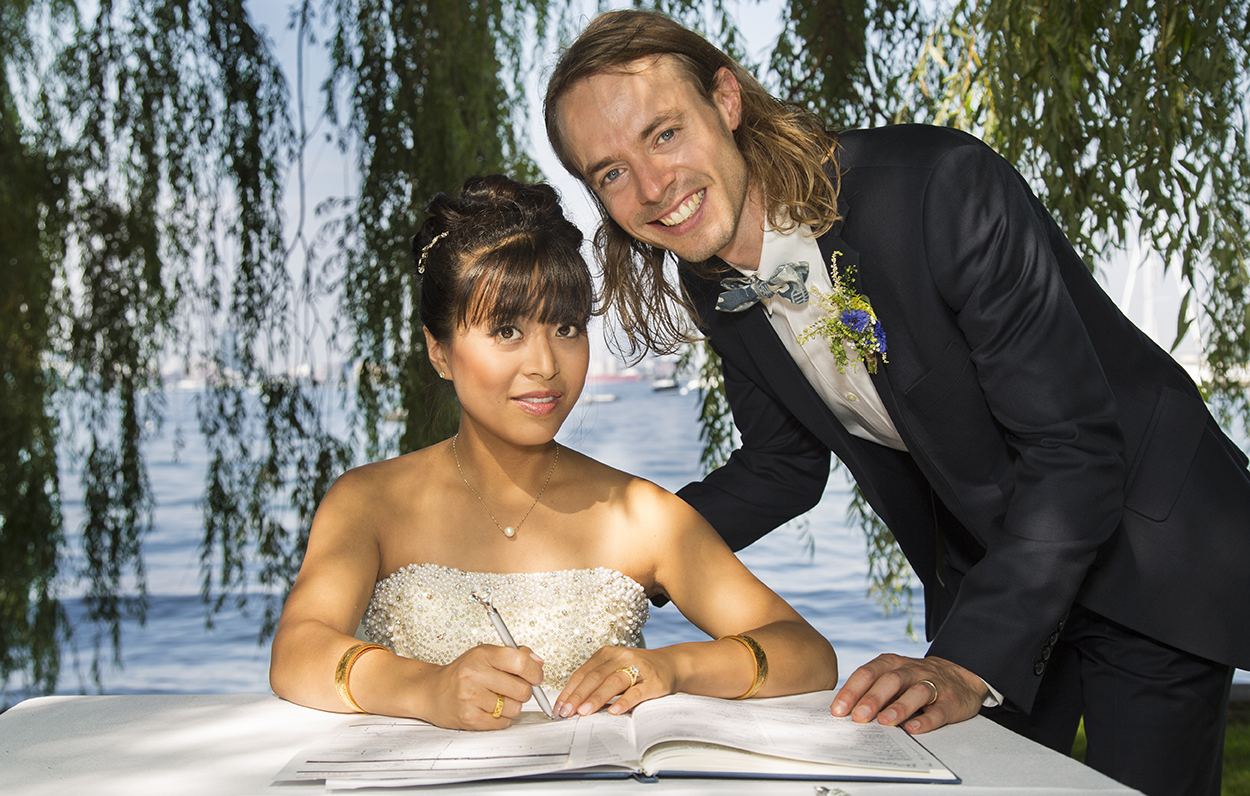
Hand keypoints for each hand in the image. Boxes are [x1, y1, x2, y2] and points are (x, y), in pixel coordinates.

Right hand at [417, 644, 544, 729]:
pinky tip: (489, 709)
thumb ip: (514, 655)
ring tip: (497, 699)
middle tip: (514, 689)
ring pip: (514, 708)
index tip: (536, 676)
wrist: (431, 692)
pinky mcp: (469, 718)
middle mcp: (474, 675)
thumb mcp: (485, 654)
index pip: (519, 661)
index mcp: (482, 655)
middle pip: (521, 689)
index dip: (534, 671)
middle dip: (524, 691)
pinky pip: (502, 723)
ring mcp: (471, 698)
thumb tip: (539, 662)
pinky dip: (501, 718)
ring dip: (511, 706)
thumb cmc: (462, 673)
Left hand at [555, 647, 675, 718]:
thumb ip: (598, 682)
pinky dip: (624, 701)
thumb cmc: (639, 670)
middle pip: (594, 677)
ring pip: (613, 682)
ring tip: (584, 712)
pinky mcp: (653, 681)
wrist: (672, 664)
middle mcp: (621, 657)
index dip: (569, 690)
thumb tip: (573, 704)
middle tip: (566, 712)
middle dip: (578, 696)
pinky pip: (636, 692)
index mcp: (608, 654)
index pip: (583, 672)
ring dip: (596, 698)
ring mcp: (638, 668)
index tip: (559, 707)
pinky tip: (614, 710)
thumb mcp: (616, 669)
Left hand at [829, 654, 986, 733]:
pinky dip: (926, 720)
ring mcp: (932, 684)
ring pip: (916, 692)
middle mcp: (911, 670)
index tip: (838, 710)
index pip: (867, 673)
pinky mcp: (950, 701)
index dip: (851, 691)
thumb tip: (843, 711)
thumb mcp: (892, 678)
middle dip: (872, 698)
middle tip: (858, 717)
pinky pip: (938, 710)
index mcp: (891, 664)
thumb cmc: (914, 681)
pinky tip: (913, 729)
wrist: (960, 677)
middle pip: (891, 680)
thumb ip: (871, 690)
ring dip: (899, 707)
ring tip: (885, 722)